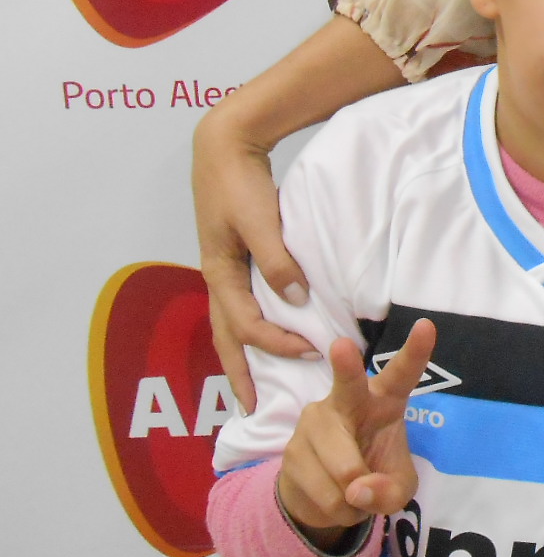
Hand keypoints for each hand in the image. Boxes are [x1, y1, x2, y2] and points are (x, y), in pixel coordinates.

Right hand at [193, 107, 314, 413]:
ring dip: (244, 353)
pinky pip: (242, 303)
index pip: (246, 325)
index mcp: (220, 273)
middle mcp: (218, 277)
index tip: (311, 351)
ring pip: (231, 323)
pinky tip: (270, 331)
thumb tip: (296, 299)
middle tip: (253, 408)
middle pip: (226, 337)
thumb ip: (277, 259)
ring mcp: (225, 269)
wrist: (224, 147)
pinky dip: (252, 325)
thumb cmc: (240, 183)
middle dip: (239, 373)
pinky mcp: (236, 259)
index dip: (277, 342)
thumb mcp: (260, 221)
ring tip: (258, 382)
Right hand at [278, 318, 436, 547]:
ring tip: (354, 491)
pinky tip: (335, 497)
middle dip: (346, 367)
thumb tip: (358, 489)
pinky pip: (326, 494)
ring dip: (356, 498)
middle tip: (341, 346)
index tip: (426, 325)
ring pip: (344, 471)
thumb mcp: (397, 488)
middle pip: (347, 384)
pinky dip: (339, 510)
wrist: (322, 495)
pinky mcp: (290, 451)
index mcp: (383, 399)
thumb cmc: (373, 474)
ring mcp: (314, 423)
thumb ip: (391, 491)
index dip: (415, 352)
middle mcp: (345, 401)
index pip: (401, 375)